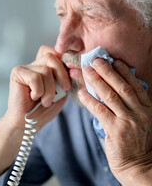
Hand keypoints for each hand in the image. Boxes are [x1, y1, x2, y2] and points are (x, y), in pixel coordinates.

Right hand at [6, 45, 70, 130]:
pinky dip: (39, 91)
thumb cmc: (45, 108)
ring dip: (49, 90)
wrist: (29, 123)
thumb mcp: (62, 92)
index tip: (72, 78)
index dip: (66, 63)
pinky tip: (33, 97)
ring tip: (45, 101)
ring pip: (45, 70)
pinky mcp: (17, 73)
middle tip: (65, 89)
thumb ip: (67, 78)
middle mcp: (35, 63)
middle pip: (51, 57)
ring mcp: (25, 67)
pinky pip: (35, 78)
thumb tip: (75, 68)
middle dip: (62, 74)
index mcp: (46, 66)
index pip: (56, 52)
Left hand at [78, 58, 151, 185]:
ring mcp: (128, 122)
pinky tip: (81, 92)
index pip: (135, 85)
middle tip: (96, 61)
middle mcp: (139, 113)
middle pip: (122, 87)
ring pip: (110, 96)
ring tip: (86, 71)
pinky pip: (100, 111)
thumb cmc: (136, 141)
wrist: (137, 166)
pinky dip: (90, 100)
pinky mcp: (116, 131)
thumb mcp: (139, 121)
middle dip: (108, 72)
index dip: (124, 72)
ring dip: (97, 82)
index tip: (114, 61)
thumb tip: (113, 88)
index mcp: (147, 108)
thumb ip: (130, 105)